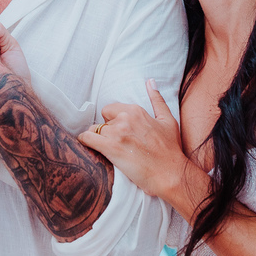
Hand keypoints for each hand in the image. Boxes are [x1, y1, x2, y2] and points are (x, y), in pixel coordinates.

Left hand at [79, 80, 187, 200]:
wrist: (170, 174)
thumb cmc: (171, 149)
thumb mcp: (168, 120)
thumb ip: (157, 99)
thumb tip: (150, 81)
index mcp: (136, 111)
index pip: (110, 110)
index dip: (113, 122)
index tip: (121, 133)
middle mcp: (124, 119)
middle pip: (102, 121)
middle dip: (107, 132)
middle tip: (118, 144)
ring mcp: (116, 133)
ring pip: (95, 130)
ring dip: (98, 139)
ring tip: (108, 150)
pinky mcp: (110, 148)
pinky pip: (87, 138)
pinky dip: (84, 141)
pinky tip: (88, 146)